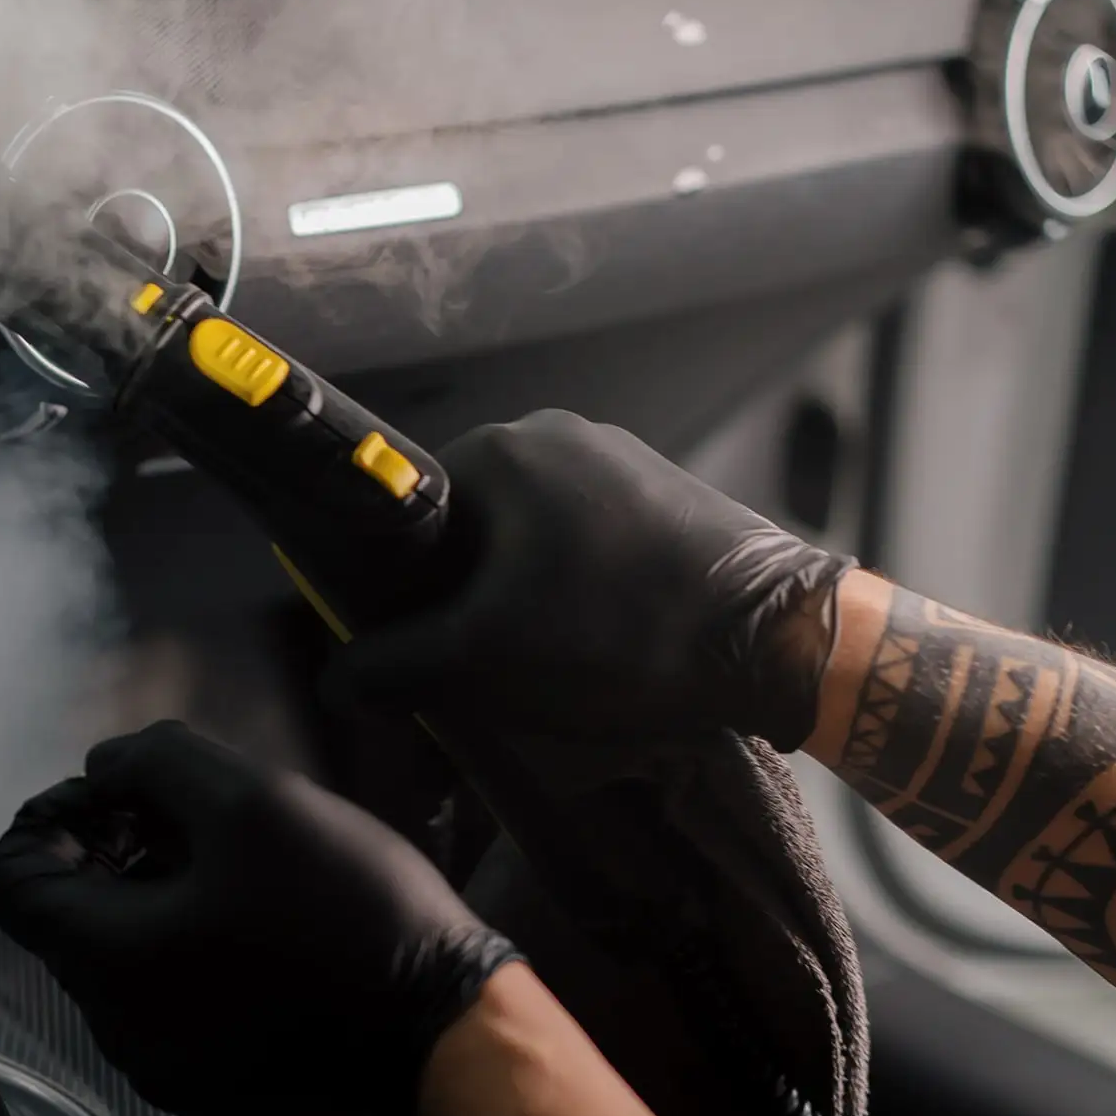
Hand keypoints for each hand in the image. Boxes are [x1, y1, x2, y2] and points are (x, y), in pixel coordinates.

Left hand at [0, 721, 522, 1115]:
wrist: (446, 1040)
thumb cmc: (349, 918)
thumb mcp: (253, 802)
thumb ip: (157, 764)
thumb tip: (105, 769)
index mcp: (108, 964)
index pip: (12, 880)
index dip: (55, 817)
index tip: (127, 794)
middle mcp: (117, 1031)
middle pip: (70, 921)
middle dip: (116, 854)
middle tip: (201, 820)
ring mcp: (167, 1070)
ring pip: (125, 963)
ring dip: (160, 903)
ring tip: (245, 871)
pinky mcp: (217, 1088)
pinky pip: (172, 1005)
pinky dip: (194, 957)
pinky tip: (267, 929)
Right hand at [328, 409, 852, 750]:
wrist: (779, 642)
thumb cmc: (619, 636)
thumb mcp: (482, 662)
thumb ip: (392, 666)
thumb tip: (336, 680)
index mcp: (503, 449)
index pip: (406, 514)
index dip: (398, 590)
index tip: (410, 649)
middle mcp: (561, 435)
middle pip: (472, 527)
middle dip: (464, 600)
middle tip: (474, 672)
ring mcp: (626, 461)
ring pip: (535, 541)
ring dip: (524, 603)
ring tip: (542, 669)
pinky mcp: (674, 499)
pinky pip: (594, 546)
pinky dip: (581, 595)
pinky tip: (599, 649)